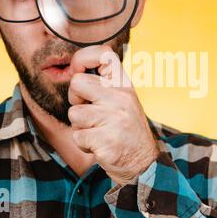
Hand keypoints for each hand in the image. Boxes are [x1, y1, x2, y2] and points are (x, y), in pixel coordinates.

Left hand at [68, 45, 159, 185]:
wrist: (142, 163)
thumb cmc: (126, 129)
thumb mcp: (123, 100)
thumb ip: (104, 85)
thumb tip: (74, 71)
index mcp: (125, 85)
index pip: (104, 54)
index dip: (83, 58)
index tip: (78, 69)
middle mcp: (121, 98)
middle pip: (77, 83)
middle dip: (76, 100)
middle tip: (90, 112)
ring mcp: (114, 119)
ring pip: (74, 113)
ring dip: (80, 126)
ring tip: (97, 131)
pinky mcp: (106, 140)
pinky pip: (77, 136)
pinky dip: (83, 144)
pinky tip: (99, 145)